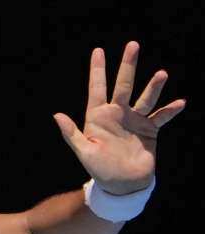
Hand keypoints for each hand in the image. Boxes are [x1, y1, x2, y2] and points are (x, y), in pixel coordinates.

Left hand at [53, 41, 185, 194]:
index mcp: (98, 117)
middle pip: (123, 85)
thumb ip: (71, 133)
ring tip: (162, 74)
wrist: (122, 185)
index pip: (97, 88)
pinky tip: (180, 103)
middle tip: (132, 45)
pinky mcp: (150, 130)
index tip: (99, 51)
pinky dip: (170, 110)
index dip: (97, 70)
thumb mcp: (83, 151)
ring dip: (153, 86)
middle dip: (127, 66)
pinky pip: (161, 116)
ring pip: (145, 98)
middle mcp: (117, 114)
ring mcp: (135, 120)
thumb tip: (56, 115)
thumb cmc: (99, 169)